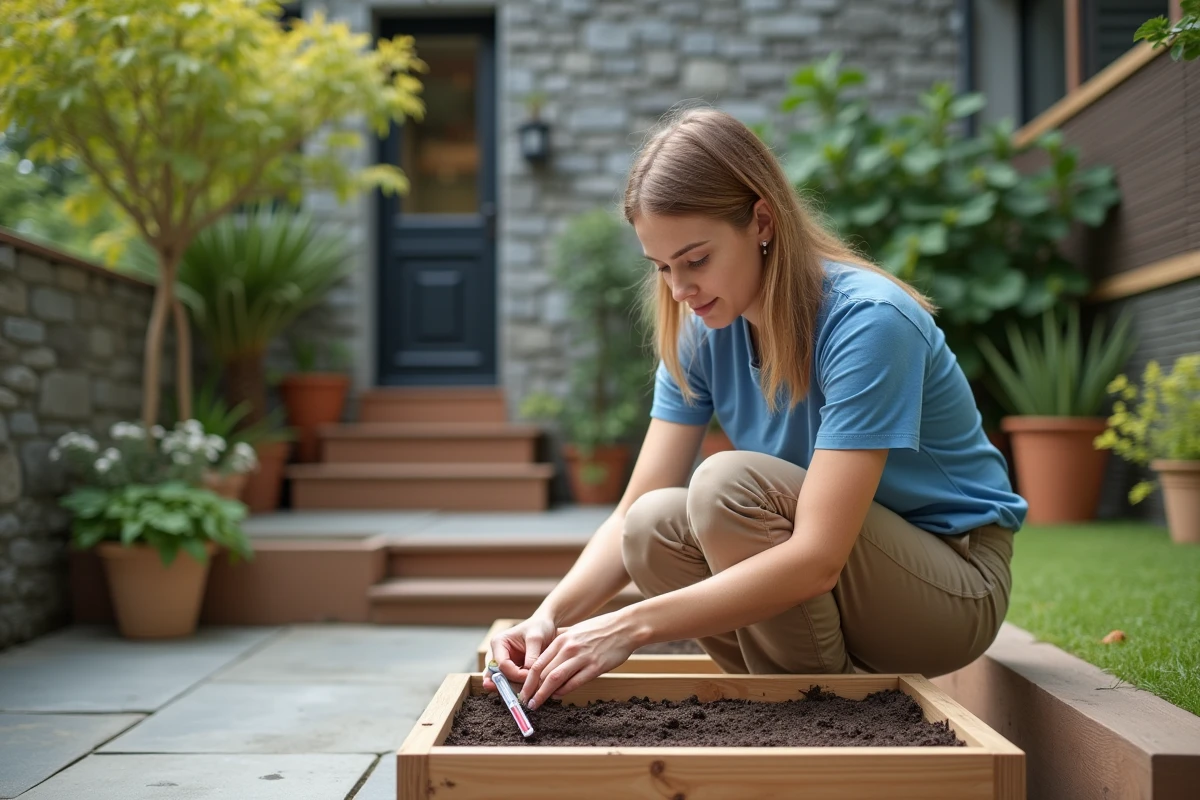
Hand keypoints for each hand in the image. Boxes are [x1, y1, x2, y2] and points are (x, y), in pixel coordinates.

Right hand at [482, 615, 557, 692]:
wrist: (545, 626)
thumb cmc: (539, 628)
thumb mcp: (536, 639)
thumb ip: (532, 657)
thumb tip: (529, 675)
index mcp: (498, 643)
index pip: (502, 665)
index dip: (515, 674)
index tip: (530, 677)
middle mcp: (497, 654)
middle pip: (497, 676)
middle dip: (509, 686)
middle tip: (520, 696)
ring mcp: (502, 663)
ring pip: (502, 681)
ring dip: (512, 689)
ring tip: (522, 697)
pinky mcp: (510, 669)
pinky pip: (511, 682)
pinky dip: (517, 687)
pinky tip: (526, 693)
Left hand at [520, 611, 639, 709]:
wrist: (625, 627)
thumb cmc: (601, 630)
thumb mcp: (576, 632)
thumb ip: (561, 644)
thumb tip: (548, 660)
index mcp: (562, 640)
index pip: (538, 663)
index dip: (527, 679)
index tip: (523, 690)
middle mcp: (568, 648)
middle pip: (542, 672)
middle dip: (531, 689)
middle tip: (524, 701)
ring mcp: (581, 658)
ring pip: (554, 679)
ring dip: (542, 694)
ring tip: (535, 704)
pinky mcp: (595, 667)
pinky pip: (574, 682)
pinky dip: (563, 692)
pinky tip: (558, 697)